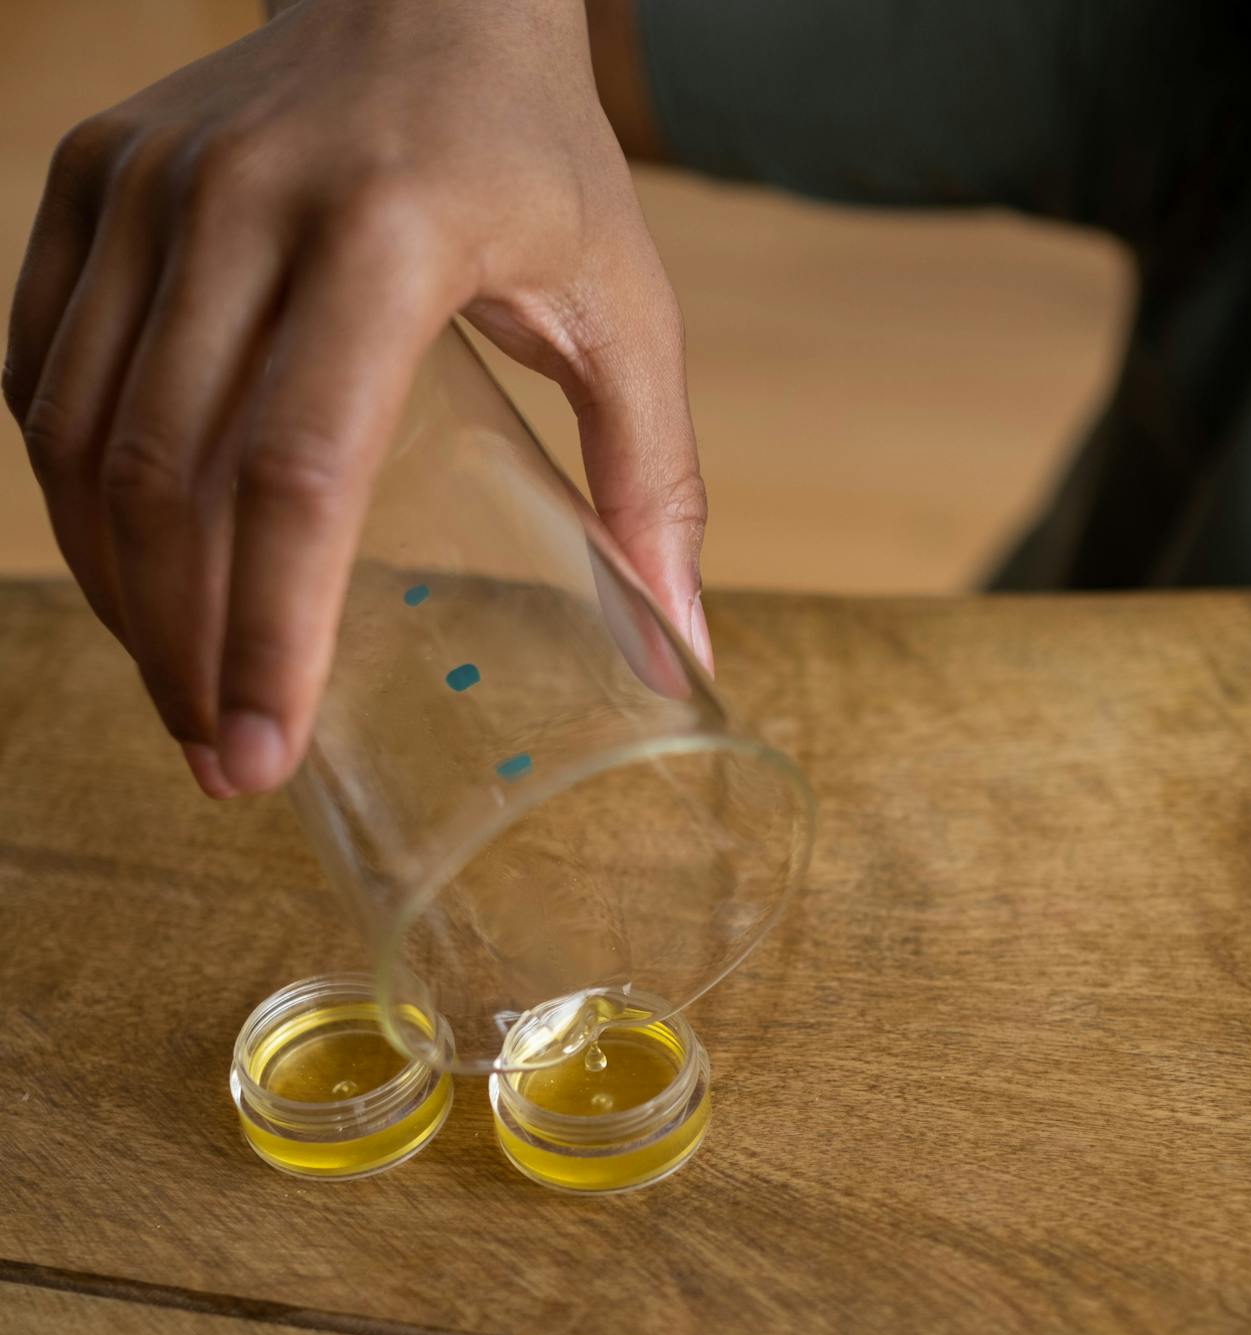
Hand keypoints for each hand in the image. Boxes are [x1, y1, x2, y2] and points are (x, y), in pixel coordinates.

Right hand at [4, 0, 707, 795]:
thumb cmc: (534, 158)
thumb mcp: (626, 307)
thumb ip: (653, 481)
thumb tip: (688, 662)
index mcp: (391, 234)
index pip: (296, 471)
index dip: (267, 634)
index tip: (261, 754)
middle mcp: (244, 200)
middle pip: (165, 476)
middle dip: (183, 650)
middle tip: (223, 762)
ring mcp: (149, 185)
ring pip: (78, 435)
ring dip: (118, 594)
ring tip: (179, 695)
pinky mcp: (90, 179)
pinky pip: (39, 369)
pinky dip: (70, 494)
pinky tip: (128, 577)